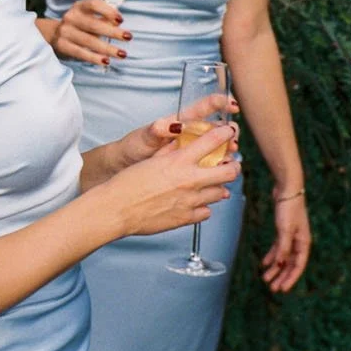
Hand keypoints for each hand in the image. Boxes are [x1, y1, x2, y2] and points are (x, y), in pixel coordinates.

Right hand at [37, 0, 130, 65]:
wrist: (53, 34)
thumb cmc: (80, 25)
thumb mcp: (90, 17)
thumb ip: (104, 19)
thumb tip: (117, 23)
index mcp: (79, 6)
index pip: (93, 4)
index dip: (108, 11)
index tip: (121, 19)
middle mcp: (71, 17)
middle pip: (94, 25)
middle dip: (113, 32)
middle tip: (128, 37)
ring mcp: (65, 32)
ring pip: (89, 41)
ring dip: (108, 48)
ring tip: (122, 54)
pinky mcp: (62, 45)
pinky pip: (81, 53)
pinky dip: (95, 58)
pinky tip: (106, 61)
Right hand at [109, 120, 239, 237]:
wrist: (116, 209)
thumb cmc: (127, 183)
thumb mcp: (150, 160)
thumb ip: (170, 151)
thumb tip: (181, 142)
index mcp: (179, 160)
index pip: (213, 140)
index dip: (226, 134)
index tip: (229, 132)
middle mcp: (190, 179)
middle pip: (229, 171)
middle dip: (234, 166)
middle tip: (231, 165)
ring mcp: (191, 201)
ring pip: (220, 193)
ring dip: (218, 187)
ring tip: (211, 185)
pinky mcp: (187, 218)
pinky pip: (206, 212)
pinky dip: (203, 206)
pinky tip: (194, 202)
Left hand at [114, 93, 240, 168]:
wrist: (126, 168)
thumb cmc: (134, 147)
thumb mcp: (144, 137)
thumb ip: (157, 130)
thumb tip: (173, 124)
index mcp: (181, 122)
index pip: (203, 108)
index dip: (220, 103)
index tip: (233, 104)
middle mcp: (191, 135)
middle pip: (218, 128)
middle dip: (230, 131)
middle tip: (233, 138)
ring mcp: (194, 152)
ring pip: (219, 148)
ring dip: (228, 151)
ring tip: (232, 155)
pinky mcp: (193, 168)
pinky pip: (211, 167)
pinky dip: (220, 170)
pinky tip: (224, 177)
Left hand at [262, 193, 310, 292]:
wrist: (287, 189)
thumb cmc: (289, 208)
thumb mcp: (285, 229)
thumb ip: (283, 247)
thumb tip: (280, 264)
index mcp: (303, 243)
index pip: (298, 266)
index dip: (290, 278)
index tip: (282, 289)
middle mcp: (299, 242)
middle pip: (290, 264)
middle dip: (282, 277)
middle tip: (272, 288)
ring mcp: (291, 236)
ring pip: (283, 257)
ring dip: (275, 268)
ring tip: (266, 278)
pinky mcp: (283, 230)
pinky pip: (278, 248)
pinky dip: (272, 256)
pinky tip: (264, 263)